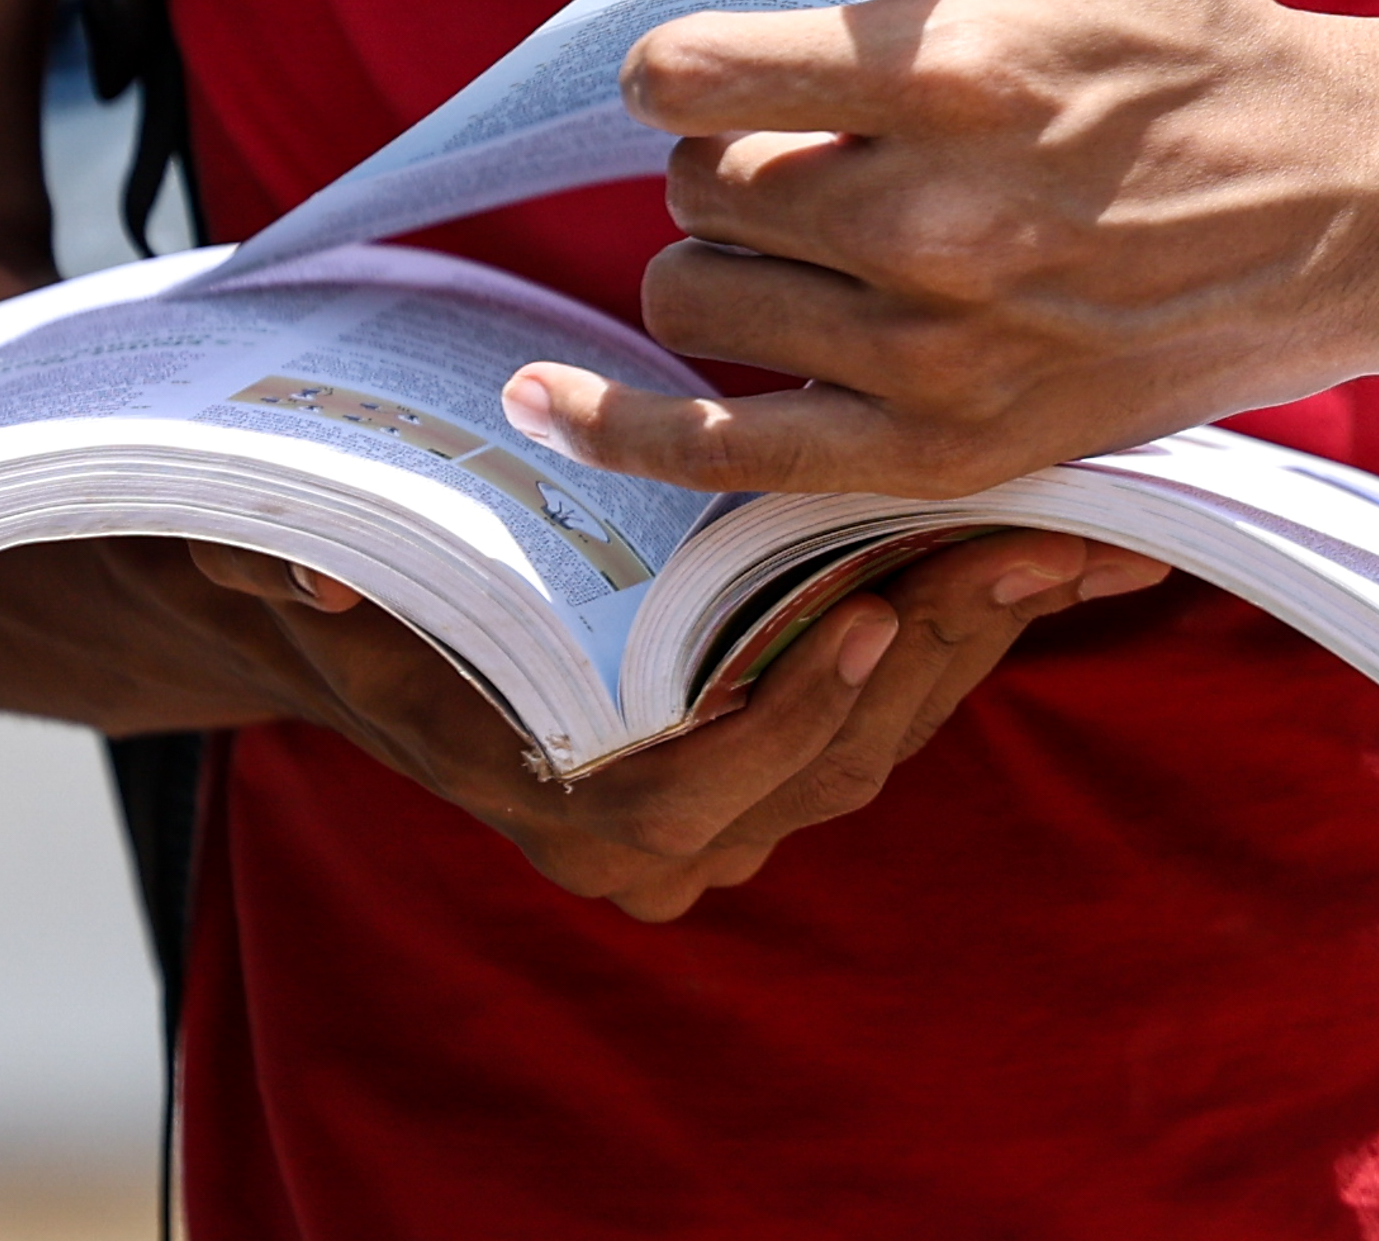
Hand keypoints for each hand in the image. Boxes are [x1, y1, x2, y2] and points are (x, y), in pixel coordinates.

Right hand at [168, 523, 1165, 920]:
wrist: (388, 634)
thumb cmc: (366, 601)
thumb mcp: (319, 589)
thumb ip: (310, 582)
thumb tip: (296, 572)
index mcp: (574, 818)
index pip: (700, 795)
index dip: (792, 711)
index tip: (871, 614)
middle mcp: (675, 843)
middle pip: (831, 758)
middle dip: (941, 644)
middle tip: (1031, 540)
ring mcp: (750, 806)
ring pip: (892, 729)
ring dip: (987, 630)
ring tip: (1082, 534)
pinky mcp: (800, 751)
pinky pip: (906, 699)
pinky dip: (980, 622)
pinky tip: (1063, 547)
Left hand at [507, 0, 1378, 496]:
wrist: (1337, 214)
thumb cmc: (1198, 39)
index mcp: (955, 73)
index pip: (690, 77)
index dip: (681, 66)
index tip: (718, 66)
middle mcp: (933, 222)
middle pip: (695, 189)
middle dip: (731, 155)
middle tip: (827, 145)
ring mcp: (935, 352)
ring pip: (699, 300)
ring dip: (728, 261)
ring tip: (822, 231)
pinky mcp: (942, 449)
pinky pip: (721, 449)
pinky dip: (618, 430)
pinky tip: (540, 400)